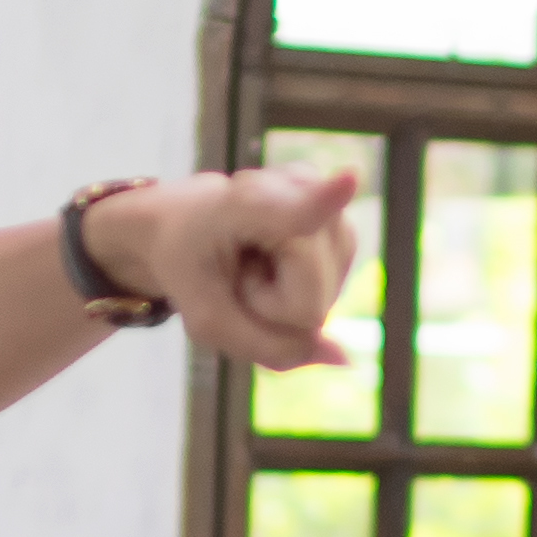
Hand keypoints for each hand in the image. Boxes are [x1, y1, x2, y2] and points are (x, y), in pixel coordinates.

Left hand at [115, 165, 361, 372]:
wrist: (186, 225)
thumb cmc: (189, 265)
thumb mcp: (207, 321)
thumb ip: (270, 346)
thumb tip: (344, 358)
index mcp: (244, 204)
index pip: (294, 209)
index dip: (324, 201)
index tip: (351, 178)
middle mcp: (300, 195)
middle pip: (310, 304)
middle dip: (271, 310)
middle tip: (238, 274)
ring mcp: (330, 211)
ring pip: (323, 304)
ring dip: (284, 301)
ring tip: (255, 265)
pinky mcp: (344, 229)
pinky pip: (329, 298)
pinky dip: (298, 295)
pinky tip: (277, 263)